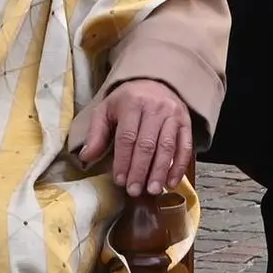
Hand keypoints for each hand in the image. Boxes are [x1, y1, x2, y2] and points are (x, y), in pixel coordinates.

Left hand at [68, 77, 193, 197]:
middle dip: (140, 170)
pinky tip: (171, 182)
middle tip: (134, 191)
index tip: (119, 180)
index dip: (123, 161)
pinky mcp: (186, 122)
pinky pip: (185, 146)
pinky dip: (179, 166)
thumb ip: (96, 133)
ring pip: (167, 146)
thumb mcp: (106, 109)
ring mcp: (173, 115)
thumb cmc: (127, 100)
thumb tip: (85, 157)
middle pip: (147, 144)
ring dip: (160, 171)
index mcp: (132, 103)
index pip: (127, 136)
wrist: (155, 81)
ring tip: (153, 190)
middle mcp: (155, 107)